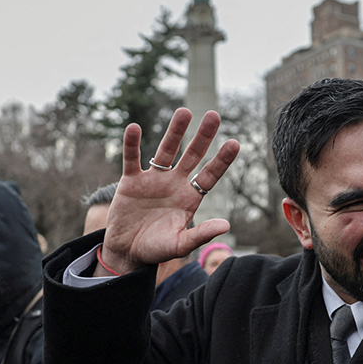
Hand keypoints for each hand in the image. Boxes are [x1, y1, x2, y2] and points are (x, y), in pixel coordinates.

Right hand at [97, 108, 239, 275]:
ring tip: (184, 112)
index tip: (235, 143)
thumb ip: (201, 234)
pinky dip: (132, 145)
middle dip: (203, 136)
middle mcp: (175, 184)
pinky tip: (134, 128)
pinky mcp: (131, 181)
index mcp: (190, 198)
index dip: (222, 160)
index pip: (210, 175)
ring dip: (174, 132)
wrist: (127, 251)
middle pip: (192, 155)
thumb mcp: (180, 244)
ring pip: (166, 151)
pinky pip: (132, 159)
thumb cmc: (156, 249)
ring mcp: (153, 180)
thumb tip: (226, 225)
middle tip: (214, 115)